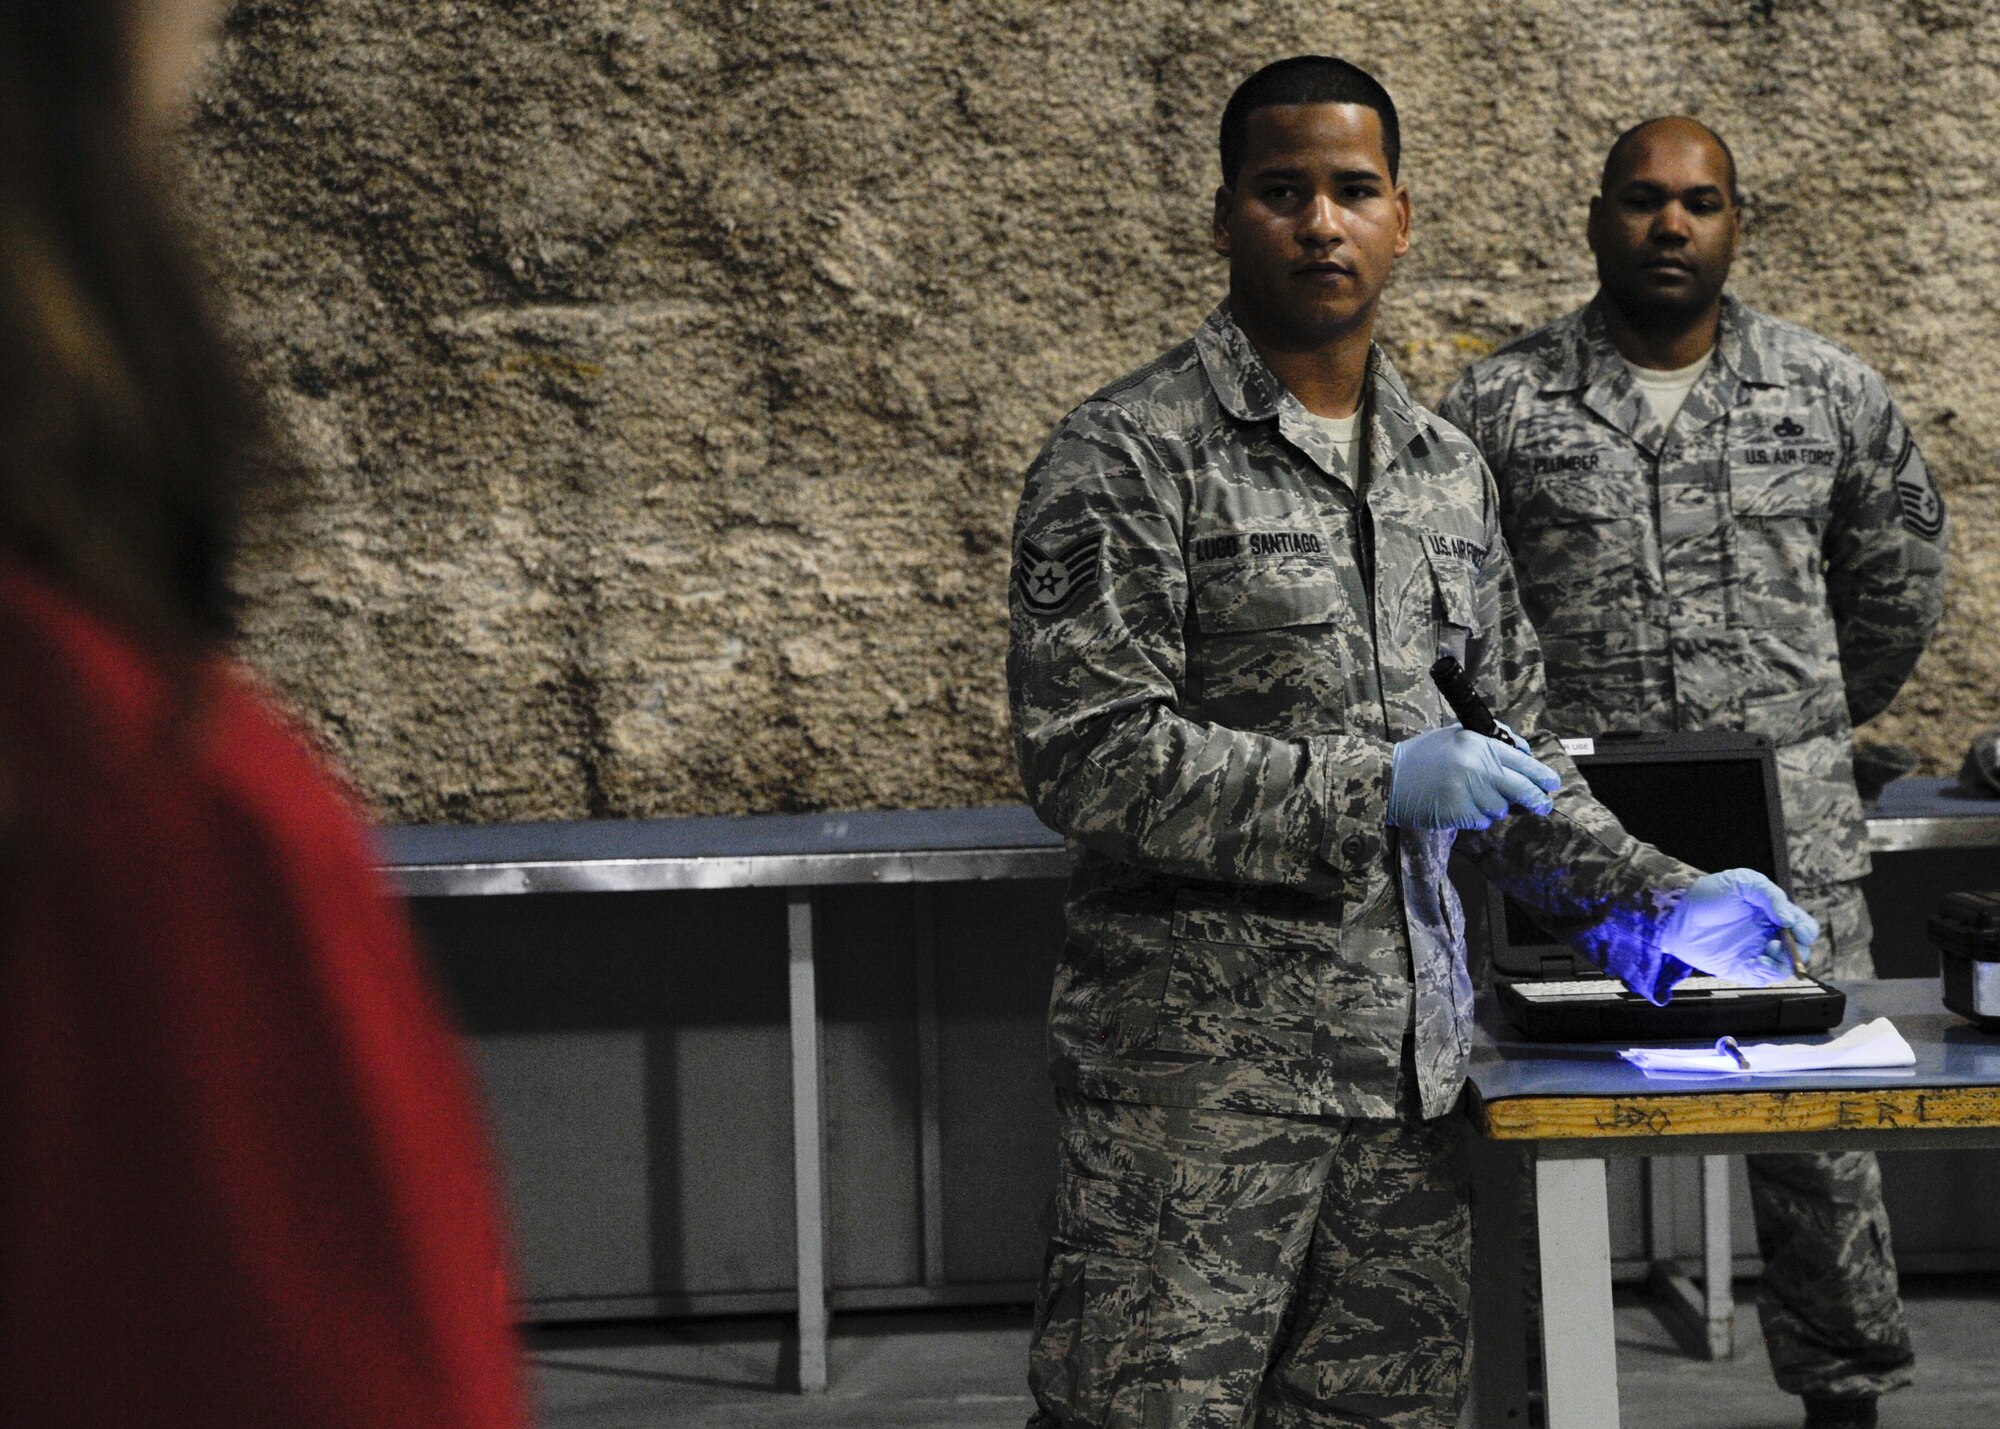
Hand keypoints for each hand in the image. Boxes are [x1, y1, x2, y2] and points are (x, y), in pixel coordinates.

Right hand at [1386, 724, 1560, 829]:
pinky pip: (1481, 820)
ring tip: (1473, 797)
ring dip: (1494, 807)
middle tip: (1544, 806)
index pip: (1522, 761)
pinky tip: (1460, 806)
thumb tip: (1524, 751)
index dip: (1541, 775)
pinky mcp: (1456, 812)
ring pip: (1500, 808)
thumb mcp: (1457, 736)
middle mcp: (1475, 766)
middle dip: (1536, 800)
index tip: (1551, 783)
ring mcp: (1466, 791)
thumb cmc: (1424, 756)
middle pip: (1520, 789)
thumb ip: (1491, 741)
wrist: (1389, 777)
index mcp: (1477, 743)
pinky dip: (1475, 816)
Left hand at [1659, 870, 1820, 984]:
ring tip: (1766, 953)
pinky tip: (1756, 962)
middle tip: (1779, 944)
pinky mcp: (1742, 967)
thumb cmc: (1710, 893)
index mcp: (1774, 914)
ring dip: (1784, 964)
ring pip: (1786, 966)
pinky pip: (1764, 977)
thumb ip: (1770, 895)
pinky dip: (1767, 973)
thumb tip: (1788, 919)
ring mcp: (1757, 951)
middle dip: (1798, 951)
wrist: (1677, 914)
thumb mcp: (1742, 882)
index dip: (1806, 931)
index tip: (1797, 931)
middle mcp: (1770, 934)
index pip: (1804, 926)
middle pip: (1800, 950)